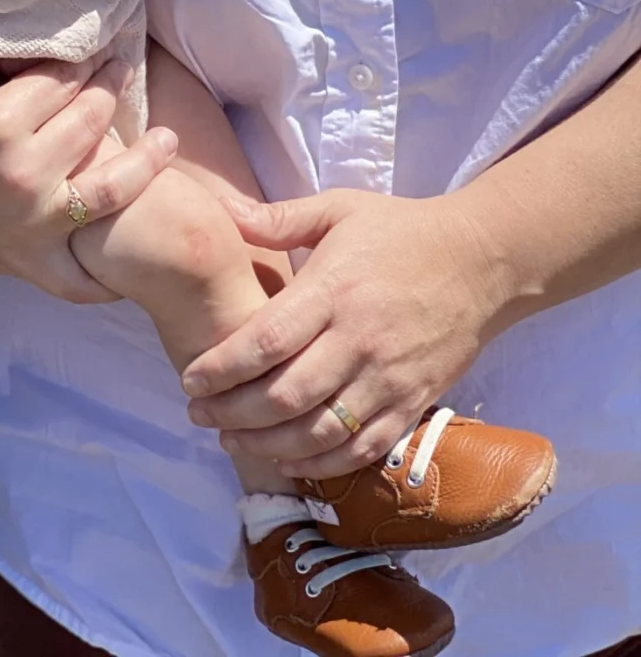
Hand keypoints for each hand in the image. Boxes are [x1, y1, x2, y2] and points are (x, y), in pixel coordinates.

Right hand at [0, 55, 178, 304]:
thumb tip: (44, 41)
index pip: (63, 78)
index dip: (81, 57)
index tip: (96, 42)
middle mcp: (23, 172)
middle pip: (90, 120)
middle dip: (109, 86)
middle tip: (120, 67)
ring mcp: (28, 221)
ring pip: (109, 190)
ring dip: (144, 161)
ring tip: (166, 140)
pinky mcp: (22, 258)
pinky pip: (78, 278)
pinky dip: (109, 273)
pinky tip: (132, 247)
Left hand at [180, 187, 512, 475]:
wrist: (482, 262)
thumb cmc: (400, 231)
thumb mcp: (339, 208)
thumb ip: (278, 217)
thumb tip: (224, 211)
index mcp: (333, 290)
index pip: (267, 341)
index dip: (223, 367)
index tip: (189, 380)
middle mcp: (359, 341)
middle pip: (286, 395)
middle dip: (233, 412)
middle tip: (198, 414)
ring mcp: (388, 379)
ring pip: (320, 431)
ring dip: (268, 444)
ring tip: (231, 440)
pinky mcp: (412, 403)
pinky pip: (362, 448)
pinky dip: (321, 463)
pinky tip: (287, 460)